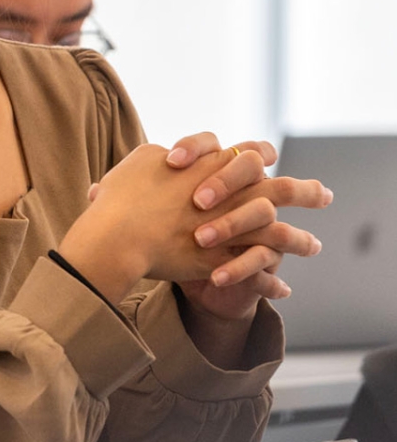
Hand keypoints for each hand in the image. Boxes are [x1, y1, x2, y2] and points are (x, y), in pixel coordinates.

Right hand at [62, 132, 329, 307]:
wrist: (118, 235)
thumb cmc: (123, 197)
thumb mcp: (140, 162)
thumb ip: (159, 157)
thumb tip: (165, 157)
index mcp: (213, 166)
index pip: (248, 152)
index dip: (262, 154)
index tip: (273, 158)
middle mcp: (230, 195)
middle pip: (281, 188)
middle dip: (306, 191)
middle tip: (325, 195)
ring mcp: (230, 228)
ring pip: (279, 233)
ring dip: (301, 240)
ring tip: (315, 246)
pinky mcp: (223, 261)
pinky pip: (258, 270)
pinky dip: (271, 281)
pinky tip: (284, 289)